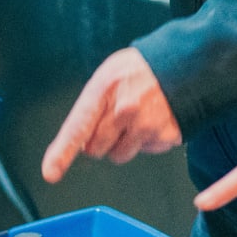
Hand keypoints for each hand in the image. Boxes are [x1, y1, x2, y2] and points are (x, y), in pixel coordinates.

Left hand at [41, 47, 182, 182]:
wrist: (185, 63)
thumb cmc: (142, 70)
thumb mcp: (109, 75)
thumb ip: (92, 107)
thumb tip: (79, 142)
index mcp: (105, 89)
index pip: (78, 127)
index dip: (62, 153)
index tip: (51, 173)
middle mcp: (126, 109)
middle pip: (95, 149)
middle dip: (99, 139)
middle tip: (114, 119)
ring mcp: (147, 125)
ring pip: (119, 155)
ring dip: (123, 143)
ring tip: (136, 118)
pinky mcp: (166, 137)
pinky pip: (145, 151)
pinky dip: (146, 140)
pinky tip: (154, 118)